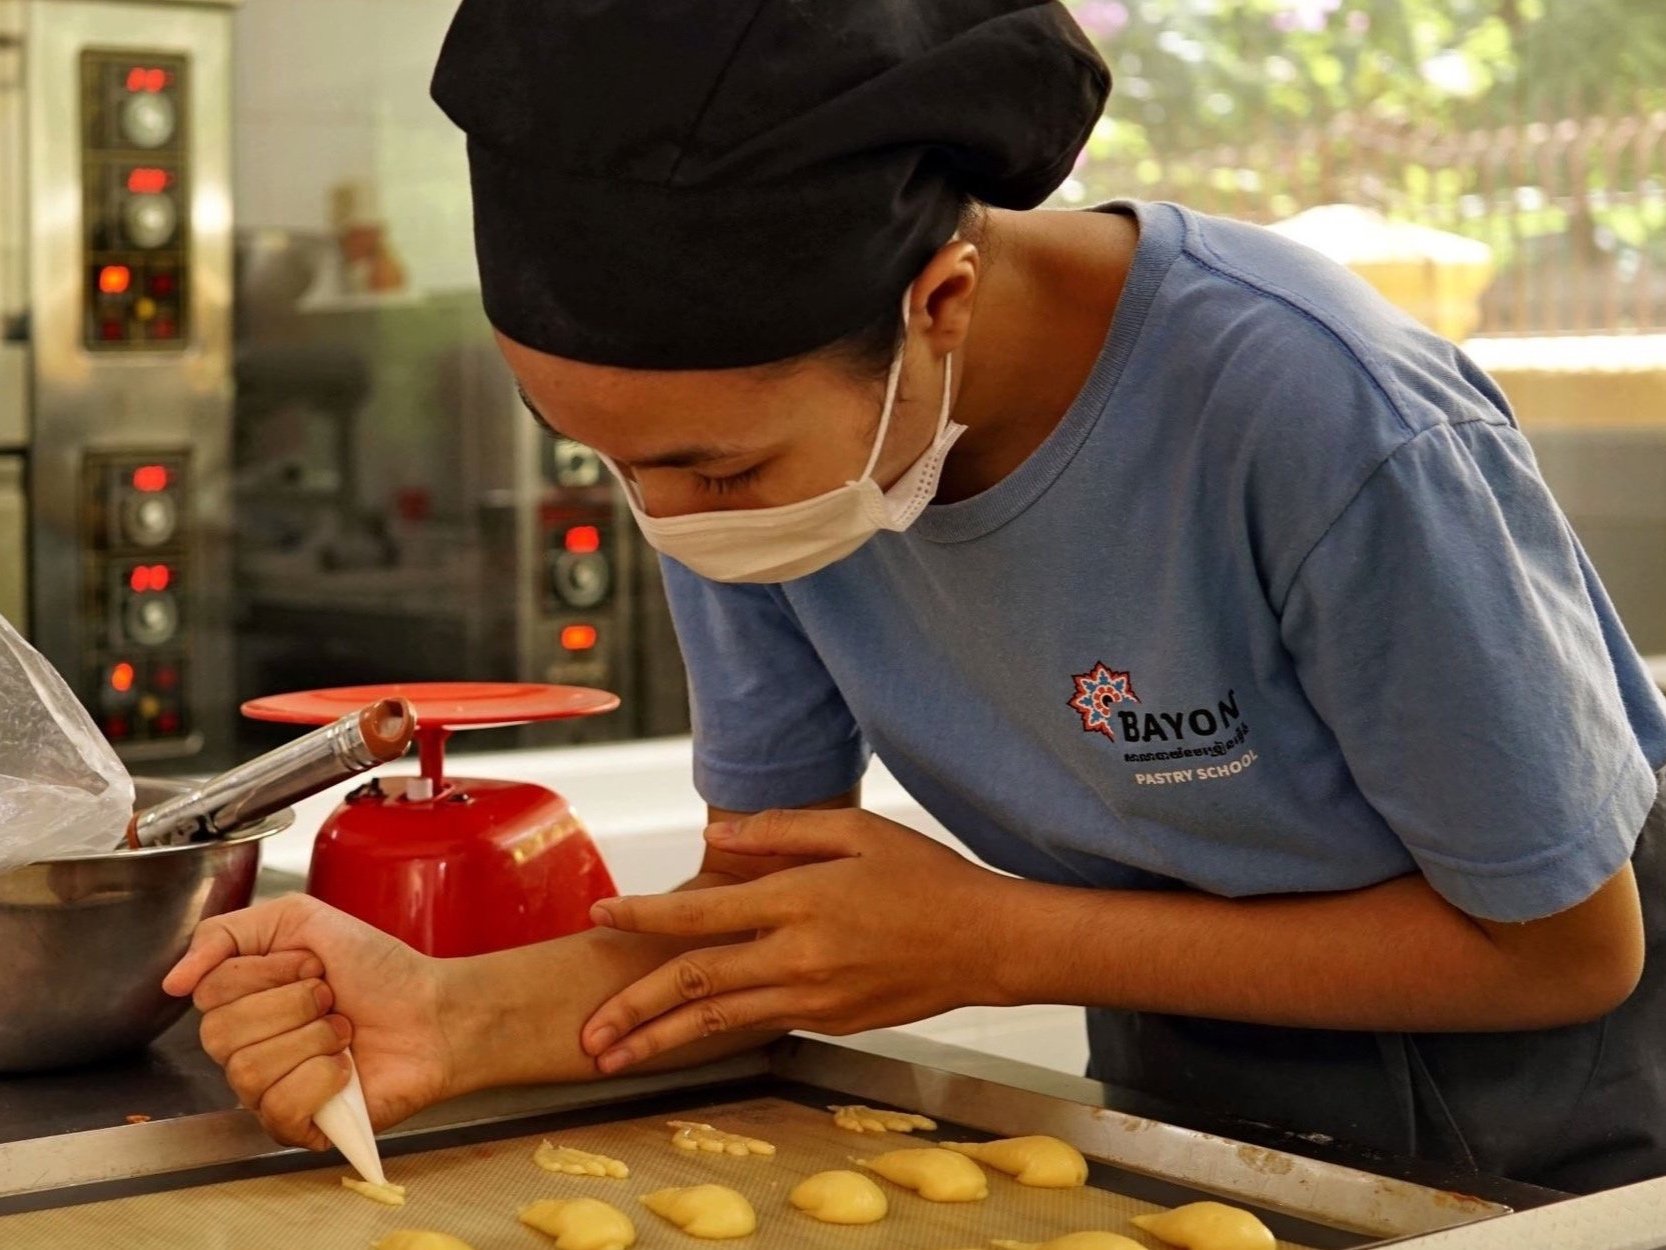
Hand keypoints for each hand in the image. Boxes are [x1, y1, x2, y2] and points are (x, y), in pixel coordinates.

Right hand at [162, 894, 459, 1148]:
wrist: (433, 1010)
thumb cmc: (376, 969)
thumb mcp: (300, 919)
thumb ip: (226, 932)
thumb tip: (174, 978)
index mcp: (240, 1001)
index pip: (207, 992)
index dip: (267, 972)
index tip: (313, 964)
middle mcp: (245, 1048)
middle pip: (219, 1034)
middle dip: (293, 1003)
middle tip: (330, 998)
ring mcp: (267, 1092)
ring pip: (247, 1071)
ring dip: (313, 1038)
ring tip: (343, 1032)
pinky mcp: (297, 1126)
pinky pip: (279, 1108)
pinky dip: (322, 1079)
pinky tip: (345, 1069)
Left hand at [580, 809, 1006, 1072]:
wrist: (986, 943)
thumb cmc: (925, 877)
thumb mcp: (856, 831)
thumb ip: (780, 830)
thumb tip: (714, 837)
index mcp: (800, 900)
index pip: (701, 915)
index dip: (644, 917)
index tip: (602, 915)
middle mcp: (799, 957)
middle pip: (695, 984)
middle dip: (632, 1010)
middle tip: (585, 1033)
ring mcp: (815, 998)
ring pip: (719, 1022)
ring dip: (661, 1041)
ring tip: (614, 1058)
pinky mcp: (830, 1022)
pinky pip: (761, 1024)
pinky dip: (717, 1031)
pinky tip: (686, 1037)